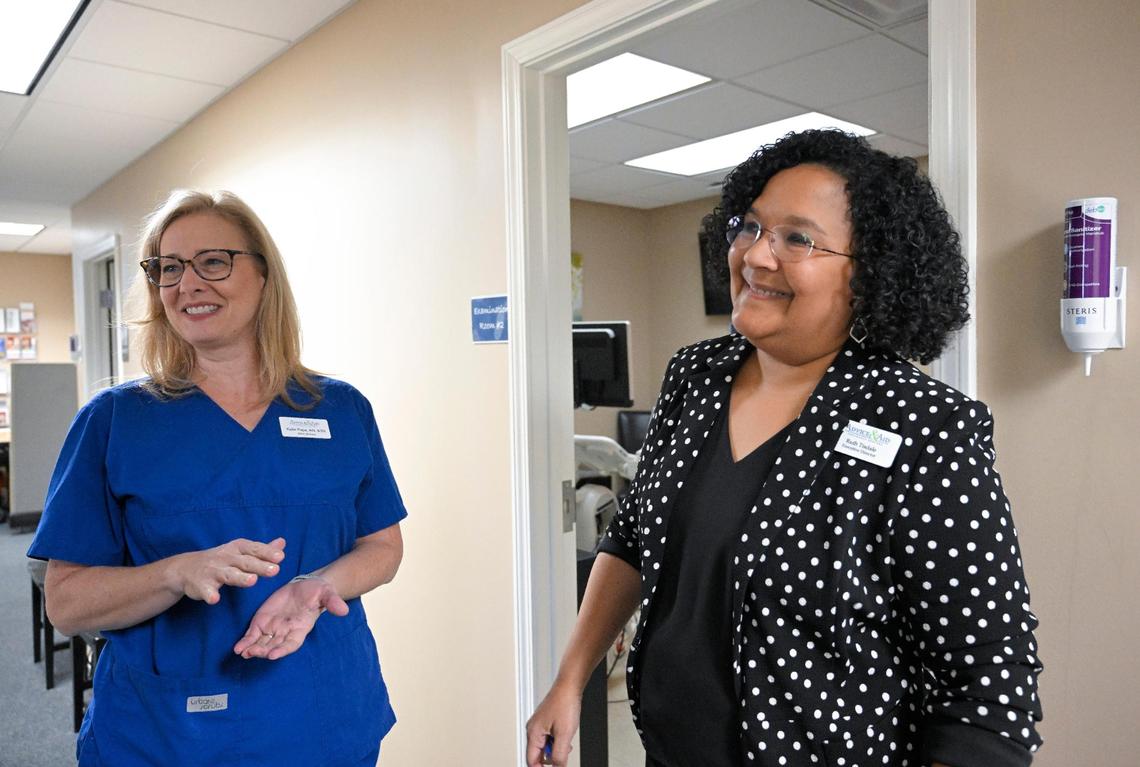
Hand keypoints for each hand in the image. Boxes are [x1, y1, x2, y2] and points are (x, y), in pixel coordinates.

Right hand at [169, 537, 285, 604]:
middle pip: (245, 562)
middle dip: (260, 565)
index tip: (280, 557)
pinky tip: (215, 599)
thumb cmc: (221, 560)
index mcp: (238, 548)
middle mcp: (226, 558)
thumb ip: (262, 549)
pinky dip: (210, 594)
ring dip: (240, 577)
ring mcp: (213, 571)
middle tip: (275, 570)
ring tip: (252, 581)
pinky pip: (206, 590)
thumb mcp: (240, 551)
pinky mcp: (201, 585)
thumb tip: (282, 543)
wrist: (186, 568)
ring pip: (228, 575)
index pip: (254, 549)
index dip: (267, 552)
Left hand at [232, 575, 348, 659]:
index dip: (282, 650)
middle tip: (254, 652)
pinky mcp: (262, 622)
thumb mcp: (326, 593)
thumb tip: (344, 610)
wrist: (306, 585)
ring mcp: (273, 629)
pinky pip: (252, 635)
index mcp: (301, 629)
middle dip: (263, 650)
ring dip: (252, 649)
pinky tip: (238, 648)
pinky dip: (245, 642)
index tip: (273, 655)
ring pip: (261, 643)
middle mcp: (286, 632)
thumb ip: (332, 602)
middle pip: (273, 646)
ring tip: (243, 652)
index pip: (291, 644)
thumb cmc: (318, 591)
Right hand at [525, 682, 580, 766]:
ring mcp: (539, 724)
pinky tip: (565, 735)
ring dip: (555, 748)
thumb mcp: (564, 734)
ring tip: (566, 741)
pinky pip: (548, 737)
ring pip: (544, 746)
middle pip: (538, 754)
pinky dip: (557, 740)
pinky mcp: (546, 720)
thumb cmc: (565, 703)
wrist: (570, 686)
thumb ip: (559, 754)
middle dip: (551, 757)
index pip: (531, 760)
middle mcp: (533, 729)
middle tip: (563, 754)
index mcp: (533, 733)